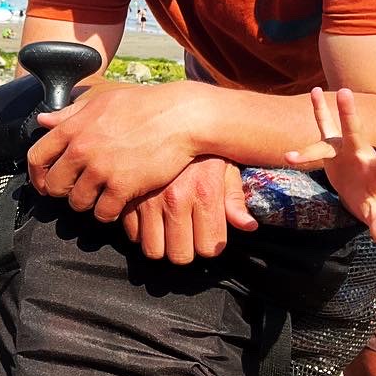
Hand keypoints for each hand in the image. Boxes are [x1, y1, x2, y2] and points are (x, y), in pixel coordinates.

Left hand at [27, 83, 199, 221]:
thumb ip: (69, 113)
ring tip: (101, 196)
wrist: (181, 117)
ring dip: (88, 203)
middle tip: (78, 191)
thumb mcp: (102, 101)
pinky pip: (103, 213)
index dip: (38, 175)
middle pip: (55, 186)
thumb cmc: (144, 106)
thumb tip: (42, 120)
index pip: (37, 157)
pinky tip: (117, 204)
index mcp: (73, 128)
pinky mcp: (123, 186)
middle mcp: (82, 149)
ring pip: (78, 202)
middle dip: (64, 191)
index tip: (45, 184)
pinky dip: (108, 213)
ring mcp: (101, 169)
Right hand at [121, 157, 258, 262]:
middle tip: (188, 236)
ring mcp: (147, 199)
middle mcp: (175, 199)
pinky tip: (150, 218)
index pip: (210, 247)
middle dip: (186, 250)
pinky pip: (131, 234)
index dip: (211, 245)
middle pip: (180, 255)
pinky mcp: (126, 197)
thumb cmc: (201, 147)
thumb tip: (249, 226)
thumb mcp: (225, 168)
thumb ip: (235, 200)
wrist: (168, 120)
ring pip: (153, 250)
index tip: (208, 234)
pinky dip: (141, 232)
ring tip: (168, 230)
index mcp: (204, 193)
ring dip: (162, 245)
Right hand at [284, 88, 375, 244]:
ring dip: (326, 111)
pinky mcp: (331, 147)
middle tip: (345, 94)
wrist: (363, 189)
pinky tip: (312, 91)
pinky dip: (317, 112)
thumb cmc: (372, 202)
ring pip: (333, 128)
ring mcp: (345, 148)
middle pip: (355, 133)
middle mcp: (359, 154)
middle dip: (350, 116)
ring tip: (315, 92)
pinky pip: (322, 128)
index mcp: (374, 172)